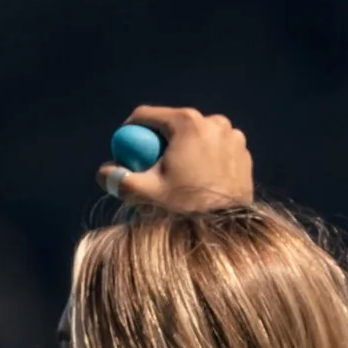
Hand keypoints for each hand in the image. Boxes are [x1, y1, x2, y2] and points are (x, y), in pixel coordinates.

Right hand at [100, 104, 253, 212]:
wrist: (228, 231)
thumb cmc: (186, 209)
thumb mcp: (146, 194)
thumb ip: (119, 179)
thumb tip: (104, 172)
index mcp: (186, 122)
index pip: (147, 116)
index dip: (131, 131)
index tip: (126, 150)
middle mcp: (213, 121)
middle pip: (173, 125)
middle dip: (160, 142)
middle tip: (152, 166)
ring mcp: (232, 136)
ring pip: (196, 137)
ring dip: (184, 150)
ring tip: (179, 177)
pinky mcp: (243, 152)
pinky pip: (215, 149)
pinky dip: (205, 159)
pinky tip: (200, 181)